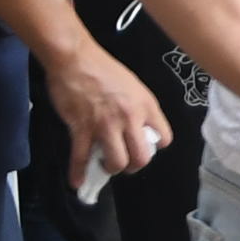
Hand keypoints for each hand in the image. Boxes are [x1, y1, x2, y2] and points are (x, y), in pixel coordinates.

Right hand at [47, 39, 171, 192]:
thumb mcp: (133, 86)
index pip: (164, 137)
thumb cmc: (103, 68)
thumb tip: (138, 129)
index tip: (144, 147)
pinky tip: (77, 182)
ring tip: (104, 164)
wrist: (75, 58)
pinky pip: (82, 157)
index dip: (155, 147)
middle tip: (124, 163)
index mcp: (146, 106)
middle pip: (141, 157)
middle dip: (134, 166)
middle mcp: (130, 118)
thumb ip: (139, 108)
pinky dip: (78, 173)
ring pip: (117, 162)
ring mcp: (106, 125)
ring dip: (111, 169)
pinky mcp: (82, 128)